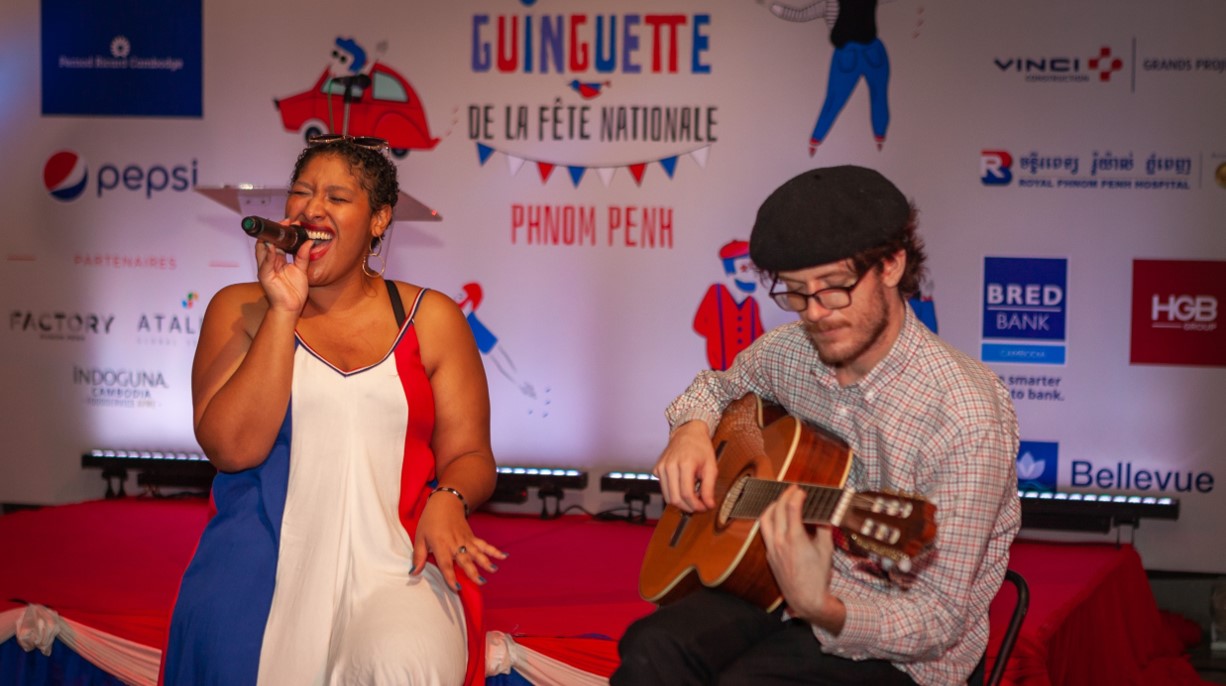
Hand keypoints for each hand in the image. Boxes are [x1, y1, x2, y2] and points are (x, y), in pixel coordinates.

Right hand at [255, 228, 311, 313]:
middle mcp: (269, 262)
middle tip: (284, 221)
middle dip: (275, 231)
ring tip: (277, 229)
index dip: (282, 231)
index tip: (291, 222)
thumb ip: (303, 256)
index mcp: (277, 260)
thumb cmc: (294, 291)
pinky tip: (272, 247)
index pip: (277, 242)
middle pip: (268, 242)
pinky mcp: (265, 276)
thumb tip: (309, 241)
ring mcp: (266, 269)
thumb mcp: (301, 269)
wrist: (291, 308)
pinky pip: (265, 263)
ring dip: (269, 239)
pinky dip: (268, 254)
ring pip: (262, 250)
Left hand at [411, 493, 505, 591]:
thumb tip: (414, 573)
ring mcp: (465, 540)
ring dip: (486, 562)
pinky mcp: (472, 537)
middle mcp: (455, 544)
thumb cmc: (430, 520)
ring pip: (477, 552)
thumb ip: (418, 556)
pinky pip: (484, 545)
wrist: (445, 502)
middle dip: (473, 572)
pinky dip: (494, 551)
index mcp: (440, 545)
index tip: (457, 588)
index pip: (446, 564)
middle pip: (465, 560)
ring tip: (494, 571)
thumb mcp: (419, 537)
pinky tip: (503, 557)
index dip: (451, 576)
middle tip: (481, 583)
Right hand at [653, 421, 717, 511]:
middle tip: (699, 506)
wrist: (688, 433)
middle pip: (675, 498)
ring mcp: (661, 468)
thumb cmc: (700, 448)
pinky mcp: (656, 469)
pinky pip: (664, 489)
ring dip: (680, 503)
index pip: (687, 494)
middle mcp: (670, 466)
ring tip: (692, 498)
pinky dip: (673, 493)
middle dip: (688, 507)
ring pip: (667, 497)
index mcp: (685, 464)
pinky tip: (683, 487)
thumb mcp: (711, 466)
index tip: (704, 507)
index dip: (696, 505)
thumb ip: (709, 487)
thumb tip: (709, 505)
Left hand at [759, 485, 844, 632]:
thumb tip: (823, 515)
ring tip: (780, 500)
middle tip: (793, 490)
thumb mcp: (826, 551)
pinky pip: (765, 532)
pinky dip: (770, 521)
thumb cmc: (818, 576)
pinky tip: (778, 519)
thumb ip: (824, 529)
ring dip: (772, 506)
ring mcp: (772, 548)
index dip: (796, 495)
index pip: (792, 508)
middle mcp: (780, 541)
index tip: (802, 491)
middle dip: (784, 496)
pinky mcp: (769, 555)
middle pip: (777, 509)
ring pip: (764, 519)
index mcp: (795, 538)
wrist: (806, 599)